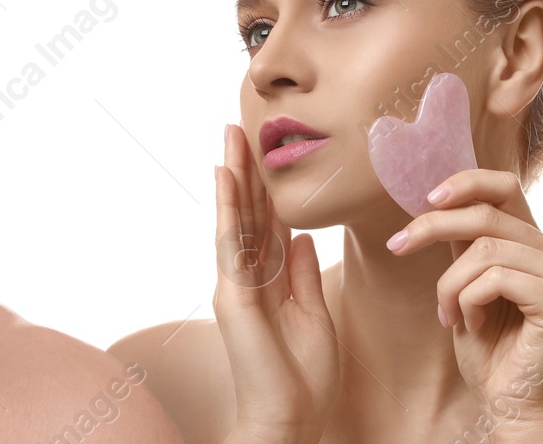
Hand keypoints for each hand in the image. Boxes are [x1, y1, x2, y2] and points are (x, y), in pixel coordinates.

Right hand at [213, 124, 339, 443]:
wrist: (290, 418)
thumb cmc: (303, 376)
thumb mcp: (314, 313)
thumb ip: (303, 274)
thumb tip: (303, 237)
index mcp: (269, 281)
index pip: (267, 224)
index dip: (266, 189)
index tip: (265, 153)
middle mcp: (247, 277)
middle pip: (247, 214)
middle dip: (245, 171)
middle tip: (239, 128)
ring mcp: (236, 284)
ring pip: (235, 220)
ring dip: (233, 177)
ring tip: (230, 138)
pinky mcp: (234, 295)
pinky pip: (231, 243)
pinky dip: (229, 208)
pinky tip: (228, 177)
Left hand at [388, 168, 542, 437]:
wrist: (510, 403)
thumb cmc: (489, 349)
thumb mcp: (466, 282)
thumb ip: (464, 243)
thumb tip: (434, 199)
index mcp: (538, 243)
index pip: (506, 186)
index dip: (465, 182)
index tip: (425, 199)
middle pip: (486, 215)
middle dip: (432, 228)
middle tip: (397, 246)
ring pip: (485, 250)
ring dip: (450, 283)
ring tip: (447, 313)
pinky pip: (494, 278)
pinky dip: (468, 300)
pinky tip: (471, 324)